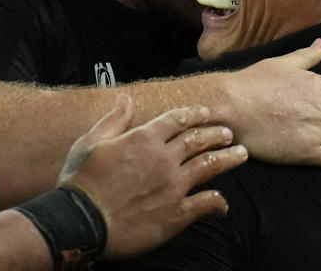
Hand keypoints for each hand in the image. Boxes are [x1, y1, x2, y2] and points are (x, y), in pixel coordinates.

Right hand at [58, 94, 247, 259]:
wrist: (79, 222)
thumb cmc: (81, 182)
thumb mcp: (91, 142)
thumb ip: (114, 119)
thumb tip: (126, 99)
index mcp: (145, 138)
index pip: (178, 119)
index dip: (195, 114)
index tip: (207, 113)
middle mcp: (164, 159)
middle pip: (198, 140)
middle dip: (216, 134)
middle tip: (228, 133)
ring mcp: (173, 187)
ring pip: (209, 166)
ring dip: (228, 159)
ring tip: (241, 155)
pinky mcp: (176, 214)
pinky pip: (205, 204)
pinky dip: (217, 201)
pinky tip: (222, 202)